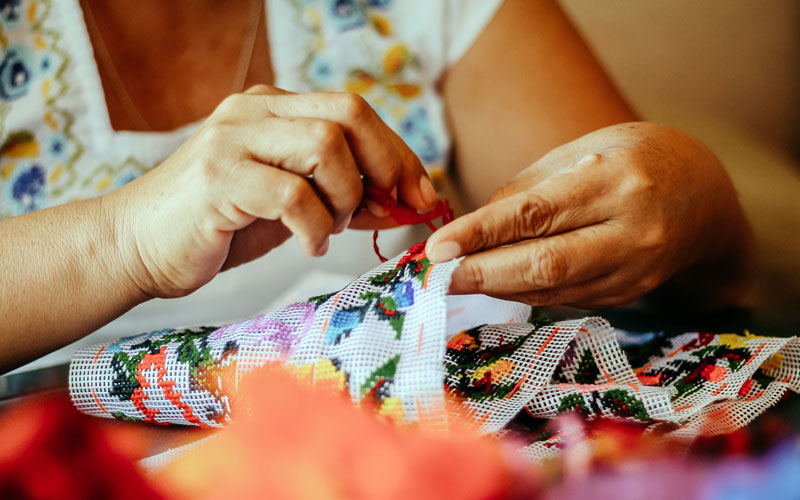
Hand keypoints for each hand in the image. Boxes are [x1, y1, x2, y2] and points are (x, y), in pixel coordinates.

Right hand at [107, 85, 436, 297]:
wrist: (136, 246)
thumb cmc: (218, 227)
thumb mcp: (289, 207)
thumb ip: (339, 196)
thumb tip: (400, 202)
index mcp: (273, 108)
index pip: (353, 112)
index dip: (396, 152)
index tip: (421, 192)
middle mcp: (254, 111)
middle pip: (347, 115)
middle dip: (387, 165)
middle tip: (397, 207)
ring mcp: (233, 139)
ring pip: (326, 146)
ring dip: (344, 197)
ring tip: (327, 229)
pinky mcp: (219, 178)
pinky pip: (292, 194)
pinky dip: (314, 226)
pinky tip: (306, 244)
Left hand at [426, 122, 751, 308]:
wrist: (703, 197)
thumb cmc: (633, 161)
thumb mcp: (582, 152)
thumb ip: (528, 189)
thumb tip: (472, 228)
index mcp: (615, 180)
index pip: (536, 213)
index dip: (482, 233)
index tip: (438, 247)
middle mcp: (631, 230)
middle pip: (545, 263)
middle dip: (483, 273)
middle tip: (438, 276)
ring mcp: (635, 269)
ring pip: (553, 288)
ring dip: (497, 288)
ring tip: (456, 279)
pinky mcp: (629, 292)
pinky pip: (566, 298)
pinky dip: (525, 292)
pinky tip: (496, 284)